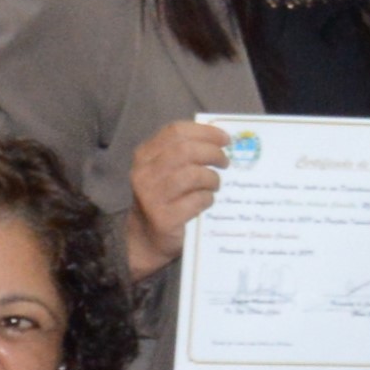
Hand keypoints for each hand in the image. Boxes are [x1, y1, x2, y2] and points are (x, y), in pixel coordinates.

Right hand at [123, 118, 232, 275]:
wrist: (147, 238)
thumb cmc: (165, 198)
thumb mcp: (166, 171)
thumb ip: (186, 154)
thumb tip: (221, 140)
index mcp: (145, 155)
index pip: (176, 131)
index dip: (205, 132)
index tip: (225, 139)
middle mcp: (144, 173)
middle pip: (186, 151)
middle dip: (212, 153)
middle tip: (225, 162)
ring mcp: (151, 196)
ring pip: (192, 175)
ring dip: (212, 178)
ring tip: (216, 184)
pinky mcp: (164, 218)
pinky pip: (196, 200)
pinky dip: (208, 198)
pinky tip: (208, 201)